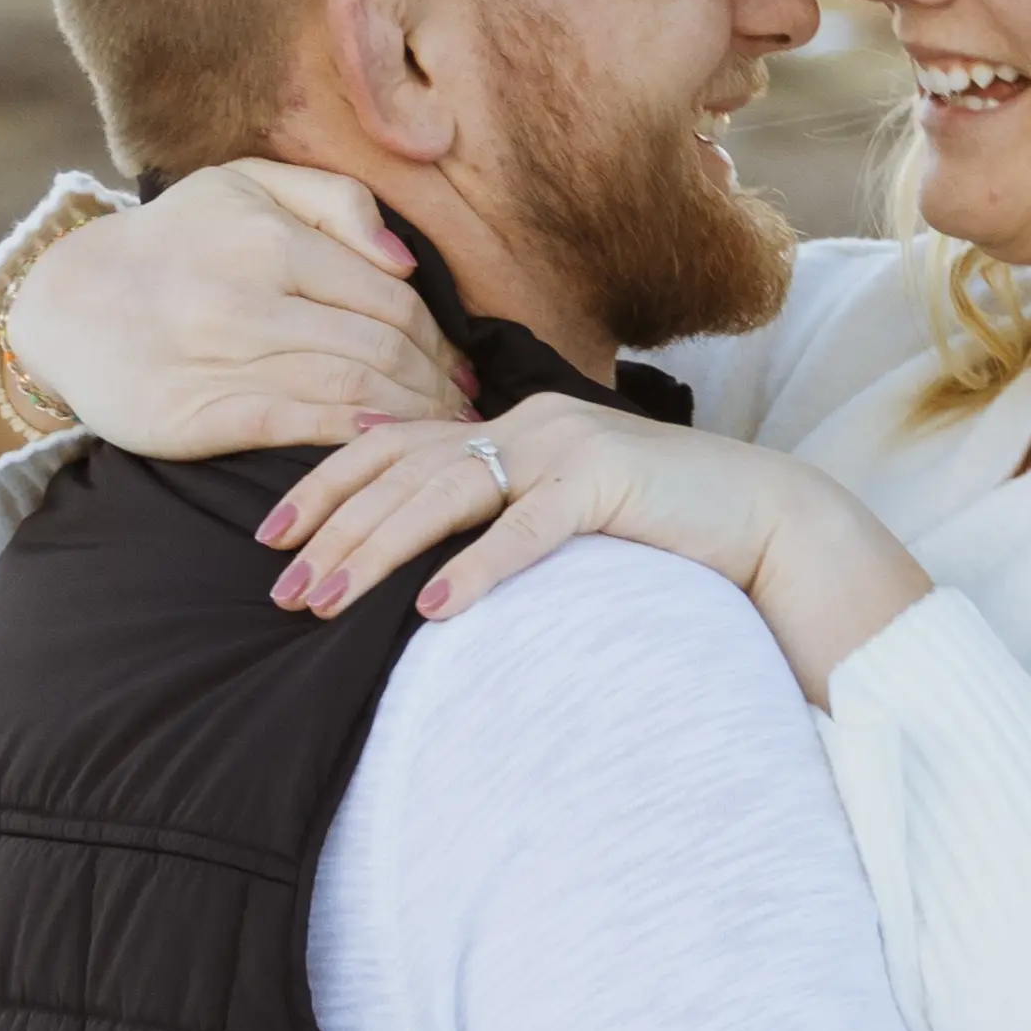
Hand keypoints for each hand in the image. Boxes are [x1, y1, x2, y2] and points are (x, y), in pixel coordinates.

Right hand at [15, 167, 469, 458]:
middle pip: (380, 349)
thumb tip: (404, 258)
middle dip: (439, 389)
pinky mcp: (194, 414)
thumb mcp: (244, 185)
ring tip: (441, 442)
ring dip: (412, 421)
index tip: (465, 373)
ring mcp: (219, 358)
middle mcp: (247, 296)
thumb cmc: (172, 241)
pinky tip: (386, 449)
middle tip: (465, 419)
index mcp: (269, 238)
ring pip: (349, 391)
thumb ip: (333, 201)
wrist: (63, 301)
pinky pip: (295, 428)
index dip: (443, 342)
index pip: (391, 298)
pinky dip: (352, 440)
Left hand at [263, 394, 930, 700]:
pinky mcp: (606, 483)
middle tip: (282, 589)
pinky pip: (526, 528)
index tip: (269, 536)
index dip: (321, 487)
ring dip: (377, 552)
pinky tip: (432, 609)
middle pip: (401, 470)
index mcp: (507, 424)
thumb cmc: (657, 528)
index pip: (389, 447)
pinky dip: (476, 567)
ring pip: (445, 493)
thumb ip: (495, 508)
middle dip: (332, 531)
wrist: (761, 515)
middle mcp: (526, 422)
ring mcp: (564, 446)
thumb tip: (416, 538)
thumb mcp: (560, 508)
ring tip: (327, 601)